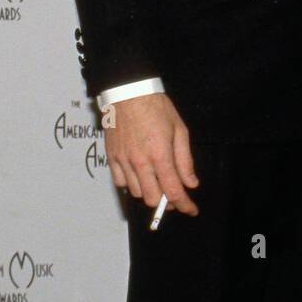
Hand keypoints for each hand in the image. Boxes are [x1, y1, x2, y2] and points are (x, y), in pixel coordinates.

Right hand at [102, 92, 199, 214]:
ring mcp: (123, 161)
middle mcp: (140, 162)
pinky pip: (120, 182)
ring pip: (136, 193)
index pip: (173, 191)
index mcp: (160, 154)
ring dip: (149, 192)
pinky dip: (131, 184)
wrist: (128, 92)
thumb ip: (185, 160)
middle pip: (152, 198)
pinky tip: (139, 175)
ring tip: (157, 180)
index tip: (190, 210)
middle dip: (166, 202)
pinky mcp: (111, 157)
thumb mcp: (179, 129)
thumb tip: (191, 182)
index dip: (184, 205)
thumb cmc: (156, 107)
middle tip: (173, 194)